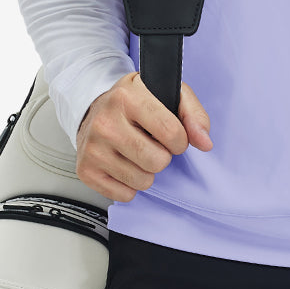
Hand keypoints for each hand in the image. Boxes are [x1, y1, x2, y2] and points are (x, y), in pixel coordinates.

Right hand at [76, 71, 212, 202]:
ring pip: (142, 181)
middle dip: (163, 156)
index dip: (180, 140)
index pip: (171, 132)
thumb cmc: (136, 101)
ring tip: (138, 152)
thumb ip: (193, 114)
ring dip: (147, 171)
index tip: (173, 135)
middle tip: (153, 144)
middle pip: (156, 161)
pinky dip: (130, 185)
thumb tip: (204, 142)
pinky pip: (124, 194)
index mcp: (128, 96)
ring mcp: (93, 147)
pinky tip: (124, 164)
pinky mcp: (85, 170)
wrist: (96, 107)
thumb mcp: (168, 93)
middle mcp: (106, 121)